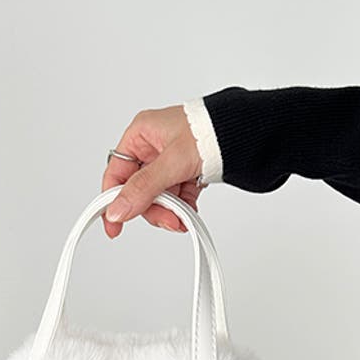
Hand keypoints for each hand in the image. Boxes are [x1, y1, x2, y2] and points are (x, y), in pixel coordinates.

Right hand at [101, 105, 204, 238]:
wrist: (246, 135)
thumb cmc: (210, 132)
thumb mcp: (172, 162)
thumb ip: (143, 189)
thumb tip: (116, 211)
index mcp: (140, 135)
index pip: (116, 174)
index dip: (112, 201)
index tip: (115, 226)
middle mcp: (151, 147)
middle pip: (138, 190)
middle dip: (153, 209)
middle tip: (169, 219)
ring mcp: (168, 161)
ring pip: (157, 197)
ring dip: (169, 211)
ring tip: (183, 216)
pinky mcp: (184, 172)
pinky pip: (175, 197)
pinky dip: (182, 207)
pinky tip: (190, 210)